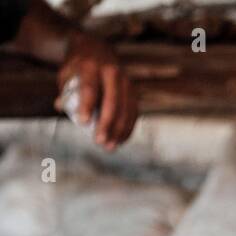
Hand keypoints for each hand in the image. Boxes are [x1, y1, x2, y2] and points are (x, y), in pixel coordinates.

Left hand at [56, 32, 136, 148]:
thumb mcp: (66, 72)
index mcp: (91, 65)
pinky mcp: (134, 91)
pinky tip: (121, 140)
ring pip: (126, 109)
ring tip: (110, 146)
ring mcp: (126, 81)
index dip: (87, 106)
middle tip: (99, 142)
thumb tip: (61, 108)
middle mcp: (111, 72)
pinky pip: (134, 112)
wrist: (97, 49)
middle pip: (112, 101)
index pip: (90, 88)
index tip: (83, 124)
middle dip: (106, 124)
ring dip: (119, 130)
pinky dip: (128, 128)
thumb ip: (64, 91)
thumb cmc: (77, 66)